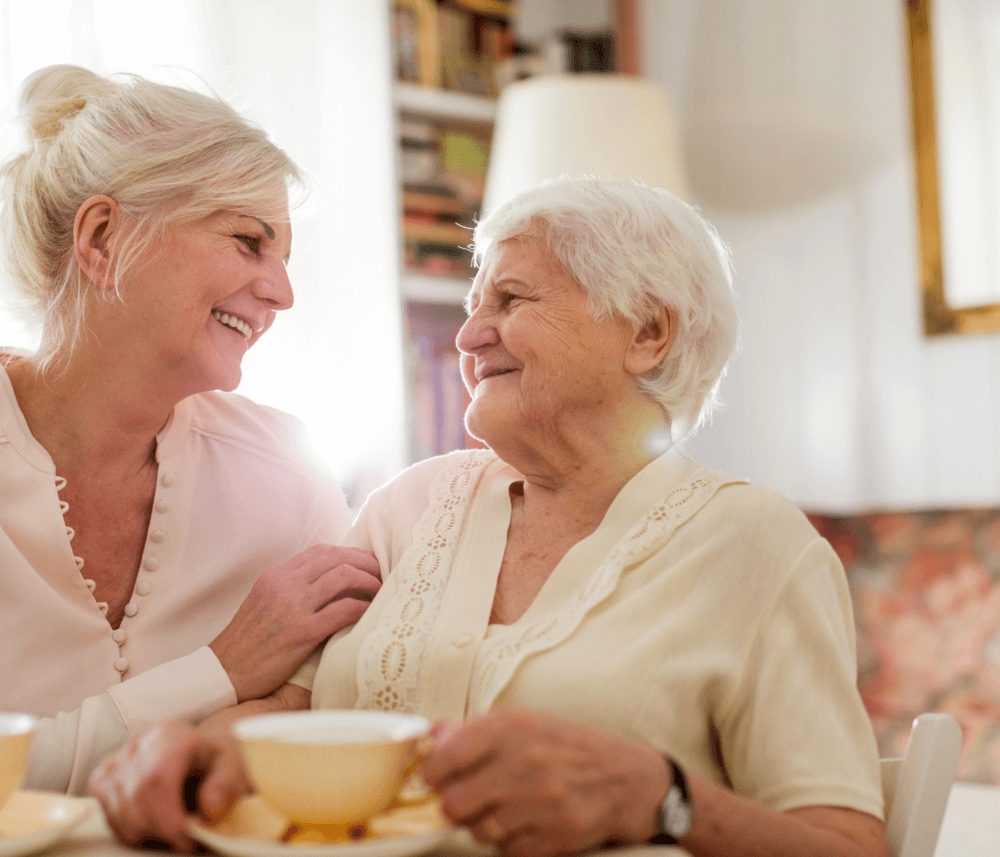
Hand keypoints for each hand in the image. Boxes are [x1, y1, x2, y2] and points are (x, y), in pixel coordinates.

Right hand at [88, 721, 249, 851]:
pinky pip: (108, 816)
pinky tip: (153, 822)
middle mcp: (137, 744)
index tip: (188, 840)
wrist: (197, 756)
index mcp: (170, 735)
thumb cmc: (214, 764)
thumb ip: (227, 786)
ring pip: (119, 815)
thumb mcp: (233, 769)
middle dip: (160, 831)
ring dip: (146, 834)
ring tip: (173, 826)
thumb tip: (210, 808)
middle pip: (135, 802)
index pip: (157, 780)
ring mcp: (114, 761)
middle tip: (184, 838)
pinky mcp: (101, 779)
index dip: (169, 819)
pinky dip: (130, 829)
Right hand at [210, 545, 380, 700]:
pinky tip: (370, 613)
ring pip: (344, 577)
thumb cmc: (247, 643)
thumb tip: (325, 583)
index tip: (366, 561)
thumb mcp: (263, 603)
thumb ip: (290, 589)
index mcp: (276, 576)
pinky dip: (363, 608)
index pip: (320, 551)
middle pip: (337, 558)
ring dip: (369, 582)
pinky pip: (344, 611)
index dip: (349, 552)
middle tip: (382, 573)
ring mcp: (293, 607)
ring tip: (381, 591)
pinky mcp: (302, 633)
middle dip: (365, 562)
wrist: (222, 673)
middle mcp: (285, 586)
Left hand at [420, 709, 669, 856]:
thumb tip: (433, 733)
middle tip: (465, 800)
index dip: (431, 772)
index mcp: (513, 726)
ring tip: (502, 809)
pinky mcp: (557, 835)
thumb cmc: (567, 746)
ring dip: (483, 825)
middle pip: (455, 802)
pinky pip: (508, 851)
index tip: (434, 777)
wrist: (626, 777)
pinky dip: (510, 843)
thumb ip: (474, 728)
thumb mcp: (523, 722)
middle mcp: (526, 761)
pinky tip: (525, 824)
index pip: (447, 755)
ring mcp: (543, 801)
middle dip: (454, 805)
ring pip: (479, 830)